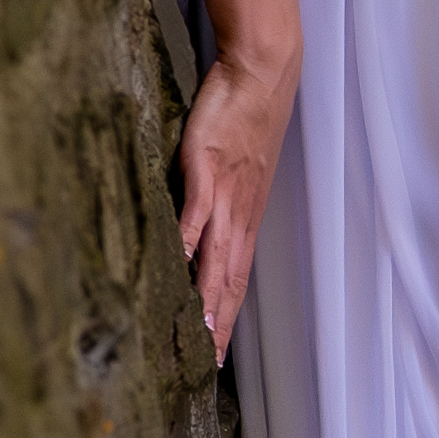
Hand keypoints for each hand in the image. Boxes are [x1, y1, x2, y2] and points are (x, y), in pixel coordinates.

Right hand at [176, 41, 297, 360]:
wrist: (261, 74)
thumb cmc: (245, 118)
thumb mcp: (234, 170)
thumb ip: (216, 202)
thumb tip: (197, 229)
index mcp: (246, 217)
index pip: (236, 279)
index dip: (227, 317)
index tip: (216, 353)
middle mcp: (240, 214)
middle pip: (230, 280)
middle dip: (220, 324)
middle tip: (208, 364)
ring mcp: (226, 194)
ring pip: (217, 256)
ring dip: (208, 296)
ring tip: (198, 331)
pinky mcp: (208, 168)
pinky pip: (198, 211)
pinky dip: (188, 239)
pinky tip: (177, 264)